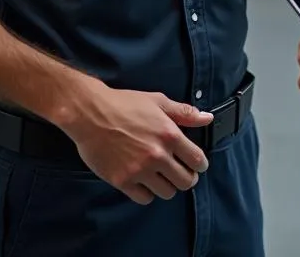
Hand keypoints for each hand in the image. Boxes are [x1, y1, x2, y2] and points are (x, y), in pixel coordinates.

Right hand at [57, 83, 212, 204]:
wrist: (91, 114)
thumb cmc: (125, 104)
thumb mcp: (159, 102)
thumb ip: (185, 112)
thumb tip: (208, 118)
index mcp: (170, 134)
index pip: (197, 160)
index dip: (201, 165)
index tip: (198, 165)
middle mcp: (157, 155)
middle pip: (185, 181)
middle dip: (187, 178)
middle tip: (182, 173)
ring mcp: (140, 170)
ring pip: (167, 192)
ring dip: (168, 186)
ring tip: (163, 178)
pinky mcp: (122, 181)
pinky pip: (144, 198)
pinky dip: (148, 193)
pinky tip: (145, 183)